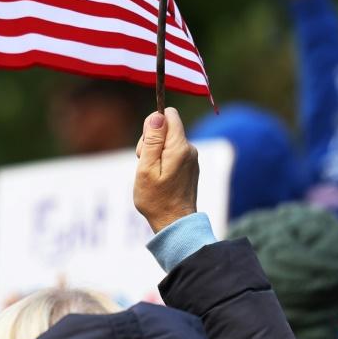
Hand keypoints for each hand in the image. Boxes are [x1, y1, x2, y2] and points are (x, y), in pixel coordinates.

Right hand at [133, 108, 198, 232]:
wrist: (175, 223)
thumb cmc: (156, 199)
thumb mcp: (146, 169)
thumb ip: (151, 141)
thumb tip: (156, 116)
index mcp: (179, 147)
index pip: (169, 115)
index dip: (153, 124)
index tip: (146, 144)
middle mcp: (190, 149)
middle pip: (166, 128)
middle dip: (151, 140)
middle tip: (145, 164)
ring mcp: (191, 158)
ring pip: (168, 140)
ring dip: (155, 153)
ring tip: (152, 174)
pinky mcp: (190, 165)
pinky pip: (172, 152)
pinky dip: (162, 161)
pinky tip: (160, 178)